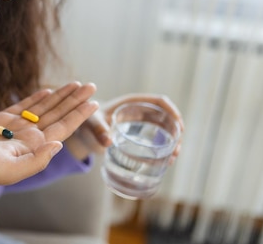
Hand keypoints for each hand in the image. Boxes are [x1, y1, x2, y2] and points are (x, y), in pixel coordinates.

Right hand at [0, 81, 97, 186]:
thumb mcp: (12, 170)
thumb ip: (37, 159)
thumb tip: (59, 144)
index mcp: (35, 148)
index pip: (63, 128)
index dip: (79, 115)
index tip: (93, 102)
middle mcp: (29, 136)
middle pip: (58, 114)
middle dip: (75, 100)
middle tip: (91, 85)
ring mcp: (16, 127)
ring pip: (44, 107)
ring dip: (60, 95)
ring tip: (75, 84)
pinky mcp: (0, 118)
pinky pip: (24, 106)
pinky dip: (36, 98)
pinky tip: (49, 91)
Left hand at [66, 93, 183, 160]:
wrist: (82, 131)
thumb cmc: (86, 122)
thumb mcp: (91, 123)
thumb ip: (98, 129)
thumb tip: (107, 141)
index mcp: (131, 103)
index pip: (158, 101)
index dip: (172, 111)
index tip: (179, 127)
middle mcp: (138, 111)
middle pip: (166, 116)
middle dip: (176, 131)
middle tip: (176, 150)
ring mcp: (139, 123)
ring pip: (164, 128)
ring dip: (172, 141)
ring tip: (172, 158)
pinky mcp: (138, 135)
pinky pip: (156, 138)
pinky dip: (163, 148)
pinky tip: (164, 161)